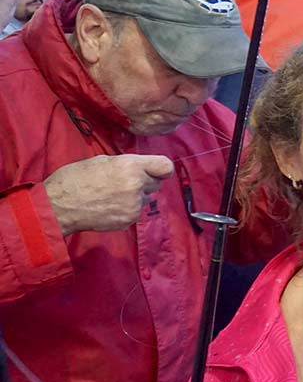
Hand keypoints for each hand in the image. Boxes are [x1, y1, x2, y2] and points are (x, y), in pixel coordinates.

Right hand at [43, 154, 175, 234]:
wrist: (57, 206)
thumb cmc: (75, 179)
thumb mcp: (102, 161)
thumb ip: (126, 164)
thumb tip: (140, 168)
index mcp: (131, 166)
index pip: (166, 166)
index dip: (161, 169)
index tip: (157, 171)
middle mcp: (137, 185)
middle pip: (155, 183)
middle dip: (144, 182)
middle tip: (123, 183)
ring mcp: (134, 204)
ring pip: (145, 198)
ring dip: (134, 197)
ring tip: (111, 195)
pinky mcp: (129, 219)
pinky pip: (135, 212)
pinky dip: (126, 209)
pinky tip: (108, 206)